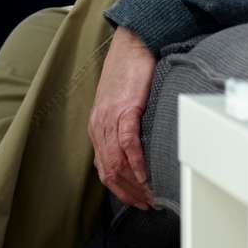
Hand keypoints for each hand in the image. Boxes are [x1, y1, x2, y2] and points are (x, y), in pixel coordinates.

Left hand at [88, 25, 157, 209]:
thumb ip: (122, 126)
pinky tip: (146, 176)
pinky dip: (137, 164)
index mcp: (97, 126)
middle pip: (109, 170)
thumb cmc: (129, 72)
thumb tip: (137, 150)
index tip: (136, 200)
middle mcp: (99, 124)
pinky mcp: (125, 108)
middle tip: (146, 204)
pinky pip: (128, 143)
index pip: (104, 167)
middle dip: (128, 192)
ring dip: (134, 183)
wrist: (133, 43)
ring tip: (150, 196)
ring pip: (117, 161)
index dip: (119, 189)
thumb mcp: (119, 104)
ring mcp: (110, 117)